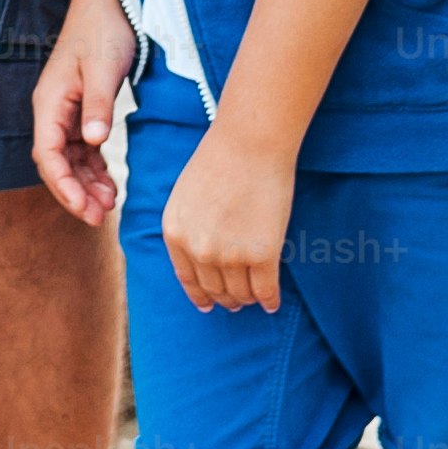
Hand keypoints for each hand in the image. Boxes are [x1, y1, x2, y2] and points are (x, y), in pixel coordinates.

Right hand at [29, 0, 137, 228]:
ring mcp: (66, 112)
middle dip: (74, 192)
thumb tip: (94, 143)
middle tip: (99, 218)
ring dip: (85, 184)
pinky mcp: (82, 110)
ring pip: (70, 159)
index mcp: (50, 101)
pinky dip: (95, 169)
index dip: (62, 185)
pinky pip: (83, 149)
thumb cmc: (103, 31)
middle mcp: (52, 110)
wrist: (107, 3)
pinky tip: (111, 185)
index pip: (47, 154)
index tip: (84, 208)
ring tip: (109, 205)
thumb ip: (98, 106)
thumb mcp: (104, 69)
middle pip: (55, 162)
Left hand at [157, 128, 292, 312]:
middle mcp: (198, 249)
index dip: (200, 296)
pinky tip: (273, 303)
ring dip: (248, 299)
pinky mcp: (263, 255)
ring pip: (241, 293)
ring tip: (255, 298)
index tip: (208, 305)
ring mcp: (230, 255)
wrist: (249, 142)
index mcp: (174, 232)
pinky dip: (270, 300)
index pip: (187, 278)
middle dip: (227, 299)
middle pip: (215, 289)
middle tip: (236, 302)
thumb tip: (200, 258)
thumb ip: (189, 227)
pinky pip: (266, 290)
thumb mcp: (186, 195)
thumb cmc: (220, 160)